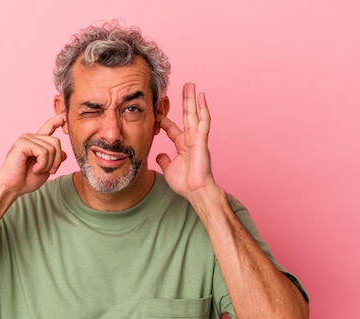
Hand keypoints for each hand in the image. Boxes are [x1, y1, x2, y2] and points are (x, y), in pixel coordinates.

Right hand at [0, 113, 67, 196]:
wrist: (12, 187)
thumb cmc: (27, 179)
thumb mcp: (46, 169)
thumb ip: (54, 160)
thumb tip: (65, 153)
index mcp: (37, 142)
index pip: (50, 126)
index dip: (59, 120)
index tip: (65, 117)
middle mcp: (32, 137)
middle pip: (56, 142)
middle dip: (57, 160)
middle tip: (50, 171)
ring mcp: (26, 139)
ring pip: (51, 147)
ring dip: (48, 164)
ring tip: (38, 170)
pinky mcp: (23, 143)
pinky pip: (43, 151)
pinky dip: (42, 164)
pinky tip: (35, 168)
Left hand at [157, 83, 215, 198]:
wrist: (196, 191)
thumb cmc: (185, 183)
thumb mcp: (169, 169)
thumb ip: (164, 160)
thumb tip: (159, 155)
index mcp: (182, 145)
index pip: (172, 128)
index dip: (164, 120)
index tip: (156, 111)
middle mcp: (190, 139)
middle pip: (186, 116)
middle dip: (184, 101)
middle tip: (184, 86)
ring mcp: (197, 139)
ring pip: (195, 115)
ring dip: (193, 100)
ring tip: (191, 86)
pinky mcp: (202, 141)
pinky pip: (203, 122)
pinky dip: (203, 109)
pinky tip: (202, 97)